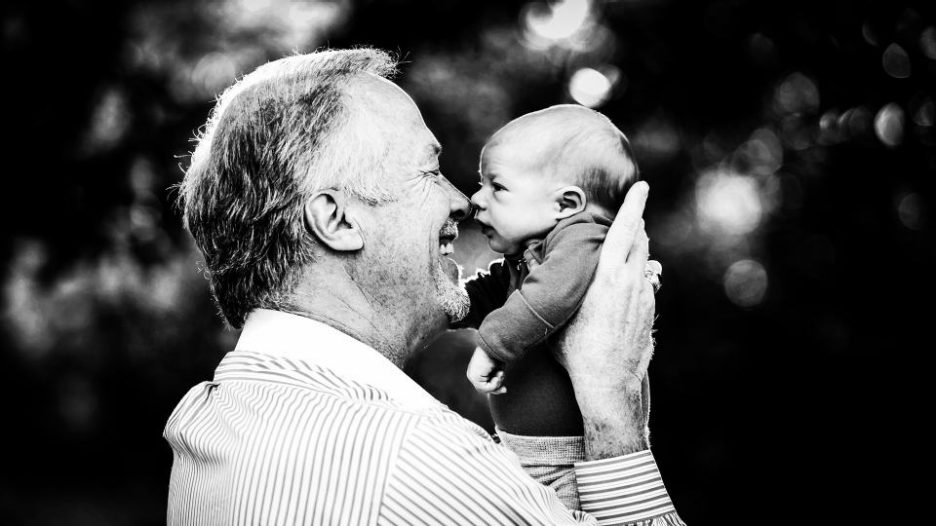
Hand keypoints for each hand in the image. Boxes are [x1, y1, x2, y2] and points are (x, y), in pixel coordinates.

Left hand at [466, 346, 506, 394]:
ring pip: (485, 389)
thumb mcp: (498, 369)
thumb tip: (503, 389)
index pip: (484, 384)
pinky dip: (494, 384)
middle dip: (496, 389)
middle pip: (484, 389)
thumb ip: (497, 378)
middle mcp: (472, 373)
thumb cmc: (498, 355)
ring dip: (497, 383)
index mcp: (477, 370)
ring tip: (500, 373)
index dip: (495, 388)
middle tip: (505, 390)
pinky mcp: (473, 377)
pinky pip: (485, 388)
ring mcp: (471, 376)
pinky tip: (497, 376)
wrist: (494, 347)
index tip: (505, 389)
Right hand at [553, 181, 655, 457]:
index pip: (625, 231)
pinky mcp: (649, 313)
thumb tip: (527, 262)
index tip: (641, 186)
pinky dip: (637, 277)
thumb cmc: (575, 351)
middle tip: (628, 213)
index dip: (634, 206)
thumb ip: (549, 285)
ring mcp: (643, 298)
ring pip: (644, 263)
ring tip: (625, 245)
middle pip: (639, 241)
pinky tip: (626, 284)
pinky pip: (644, 285)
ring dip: (636, 250)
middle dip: (634, 225)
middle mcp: (631, 283)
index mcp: (608, 277)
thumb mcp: (557, 315)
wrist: (608, 384)